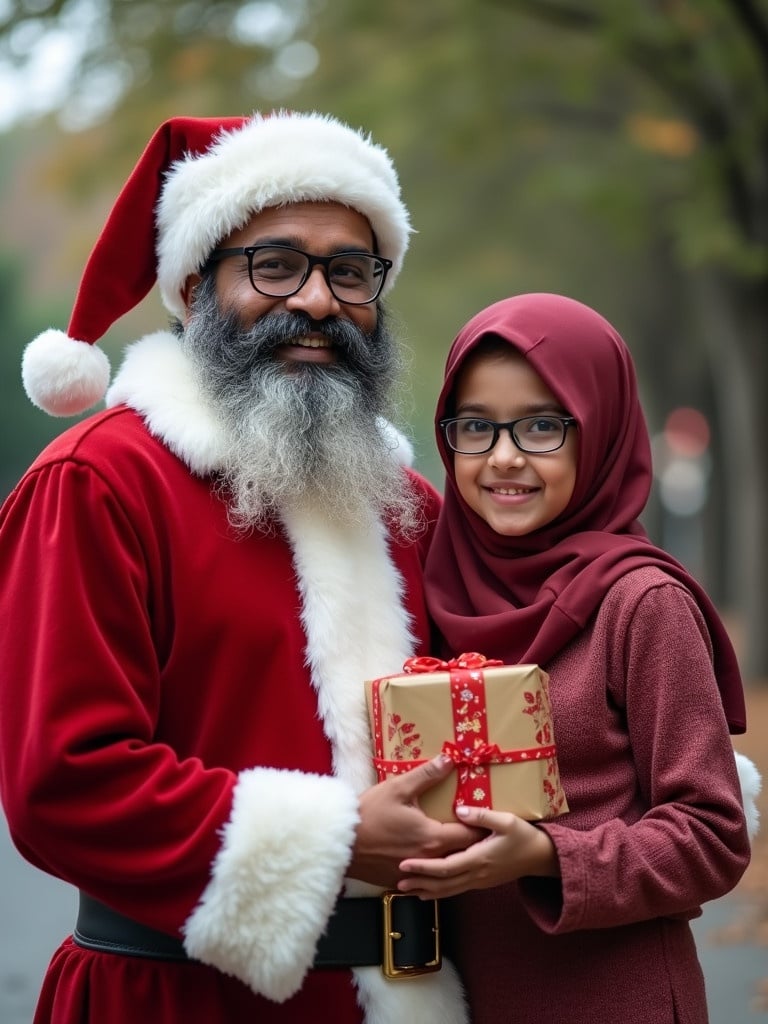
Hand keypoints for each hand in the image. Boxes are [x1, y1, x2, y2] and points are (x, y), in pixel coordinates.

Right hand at [348, 755, 484, 887]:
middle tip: (481, 833)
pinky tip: (433, 861)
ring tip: (462, 849)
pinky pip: (425, 879)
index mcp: (433, 838)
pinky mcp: (399, 882)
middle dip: (472, 845)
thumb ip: (427, 775)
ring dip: (454, 860)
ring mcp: (414, 875)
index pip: (470, 835)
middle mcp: (429, 861)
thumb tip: (450, 759)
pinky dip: (433, 871)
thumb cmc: (369, 813)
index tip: (489, 821)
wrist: (340, 843)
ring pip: (444, 870)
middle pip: (461, 855)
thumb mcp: (398, 787)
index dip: (481, 827)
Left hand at [396, 804, 559, 897]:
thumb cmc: (524, 836)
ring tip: (405, 889)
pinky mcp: (480, 882)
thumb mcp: (506, 820)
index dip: (424, 867)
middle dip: (419, 882)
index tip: (405, 864)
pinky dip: (439, 892)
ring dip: (426, 890)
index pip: (446, 867)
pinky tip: (428, 891)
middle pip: (443, 883)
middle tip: (397, 880)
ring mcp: (478, 881)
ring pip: (448, 890)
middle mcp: (476, 874)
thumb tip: (459, 810)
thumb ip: (482, 815)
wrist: (540, 858)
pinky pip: (455, 889)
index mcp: (479, 859)